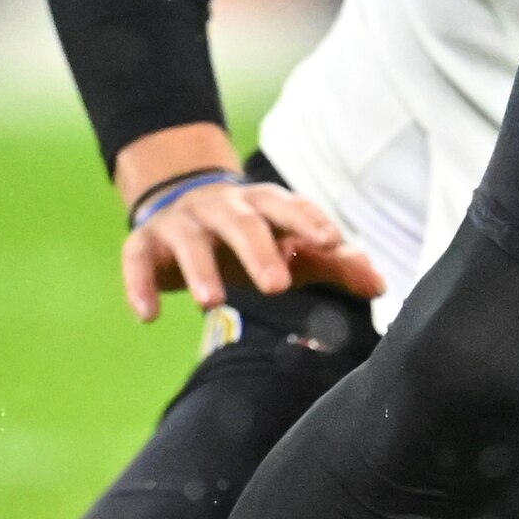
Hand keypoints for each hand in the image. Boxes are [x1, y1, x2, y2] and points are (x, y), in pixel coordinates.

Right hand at [110, 124, 384, 320]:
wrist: (184, 205)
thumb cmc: (254, 236)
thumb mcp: (291, 245)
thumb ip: (334, 263)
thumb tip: (381, 285)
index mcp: (264, 203)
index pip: (289, 206)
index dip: (309, 221)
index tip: (330, 241)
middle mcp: (222, 206)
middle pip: (242, 223)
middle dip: (259, 252)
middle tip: (277, 286)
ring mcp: (182, 222)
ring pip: (190, 241)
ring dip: (199, 270)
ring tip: (212, 304)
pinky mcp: (145, 242)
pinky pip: (137, 259)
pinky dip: (139, 284)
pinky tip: (147, 314)